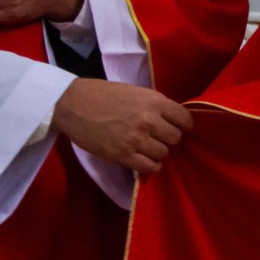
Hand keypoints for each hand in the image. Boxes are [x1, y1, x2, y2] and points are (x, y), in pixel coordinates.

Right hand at [51, 79, 193, 173]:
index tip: (181, 129)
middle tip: (159, 138)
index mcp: (154, 101)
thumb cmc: (104, 95)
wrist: (73, 104)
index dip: (185, 126)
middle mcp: (149, 120)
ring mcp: (136, 139)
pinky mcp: (122, 155)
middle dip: (170, 139)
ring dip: (158, 152)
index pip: (184, 119)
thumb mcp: (136, 92)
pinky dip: (151, 166)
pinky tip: (146, 161)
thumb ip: (155, 105)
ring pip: (163, 153)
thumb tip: (173, 120)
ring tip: (148, 148)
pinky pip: (149, 167)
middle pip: (175, 138)